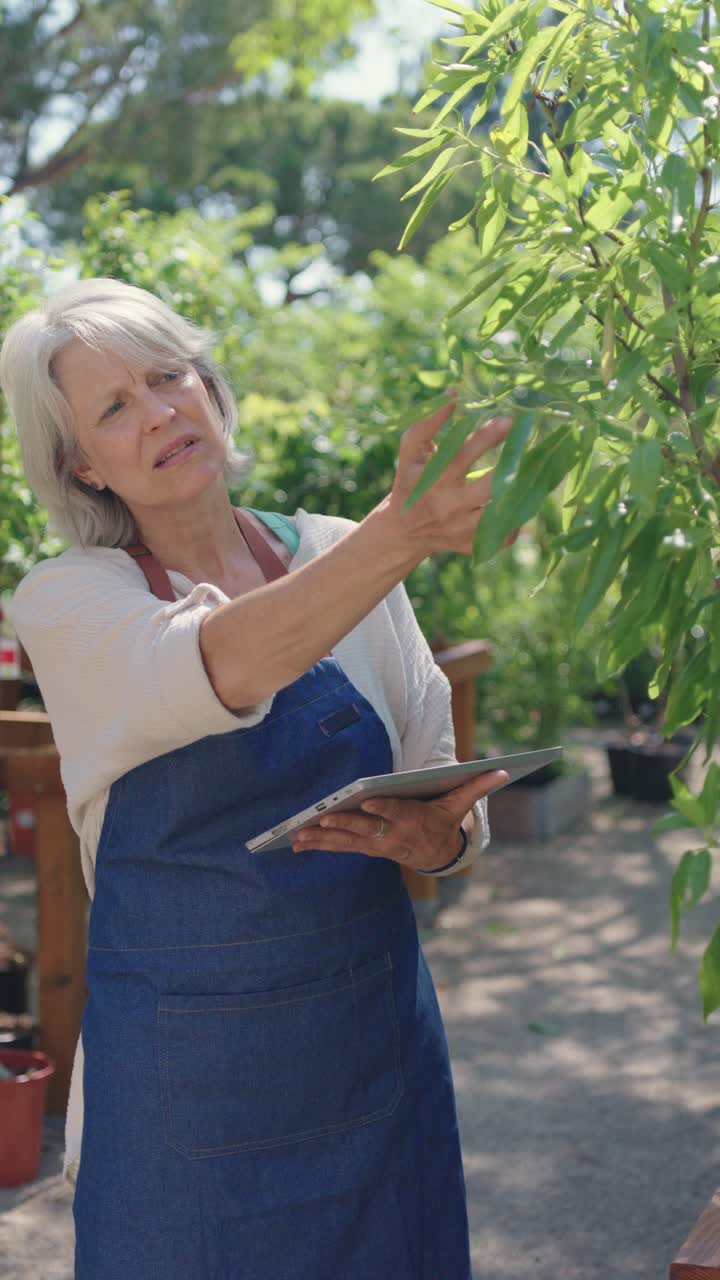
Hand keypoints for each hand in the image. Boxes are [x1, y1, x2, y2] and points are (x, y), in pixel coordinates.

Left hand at [291, 769, 508, 871]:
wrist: (437, 853)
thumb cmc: (444, 819)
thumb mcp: (461, 805)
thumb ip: (476, 787)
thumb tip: (502, 770)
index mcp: (414, 821)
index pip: (398, 813)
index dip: (384, 808)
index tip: (368, 801)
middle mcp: (392, 836)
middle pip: (367, 829)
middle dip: (346, 824)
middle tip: (325, 818)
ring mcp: (376, 844)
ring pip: (348, 842)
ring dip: (323, 838)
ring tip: (299, 835)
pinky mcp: (365, 848)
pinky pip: (340, 847)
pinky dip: (319, 845)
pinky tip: (297, 842)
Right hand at [381, 396, 517, 557]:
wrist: (403, 531)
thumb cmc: (410, 481)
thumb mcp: (411, 451)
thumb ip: (427, 422)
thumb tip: (454, 393)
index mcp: (433, 481)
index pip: (462, 456)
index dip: (487, 437)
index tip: (508, 420)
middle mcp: (449, 506)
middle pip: (488, 487)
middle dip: (511, 465)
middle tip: (529, 446)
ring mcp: (462, 529)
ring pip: (501, 513)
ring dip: (519, 491)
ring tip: (533, 470)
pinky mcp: (472, 545)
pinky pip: (503, 535)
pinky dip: (515, 521)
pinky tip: (516, 502)